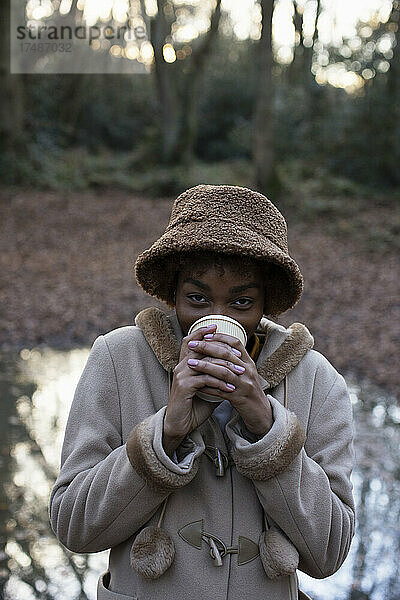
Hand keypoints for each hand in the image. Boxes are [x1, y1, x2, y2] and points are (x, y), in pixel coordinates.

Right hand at [163, 323, 228, 455]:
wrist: (180, 424)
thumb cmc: (194, 406)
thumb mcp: (208, 388)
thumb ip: (216, 376)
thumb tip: (232, 370)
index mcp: (184, 364)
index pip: (190, 340)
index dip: (201, 331)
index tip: (217, 326)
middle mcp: (181, 366)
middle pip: (201, 348)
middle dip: (221, 349)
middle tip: (239, 354)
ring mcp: (181, 375)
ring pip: (206, 363)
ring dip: (225, 368)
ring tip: (240, 373)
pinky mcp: (184, 386)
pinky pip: (205, 379)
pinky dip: (220, 384)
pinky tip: (230, 389)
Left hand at [184, 332, 272, 437]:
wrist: (261, 413)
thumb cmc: (248, 391)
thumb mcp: (244, 373)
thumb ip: (233, 361)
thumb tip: (217, 347)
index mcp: (249, 362)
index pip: (235, 343)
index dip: (220, 337)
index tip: (204, 335)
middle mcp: (248, 371)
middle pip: (227, 354)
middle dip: (207, 347)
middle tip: (192, 344)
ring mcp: (245, 384)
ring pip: (224, 371)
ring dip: (205, 366)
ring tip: (190, 363)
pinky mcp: (240, 398)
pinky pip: (221, 390)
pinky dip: (208, 387)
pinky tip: (197, 385)